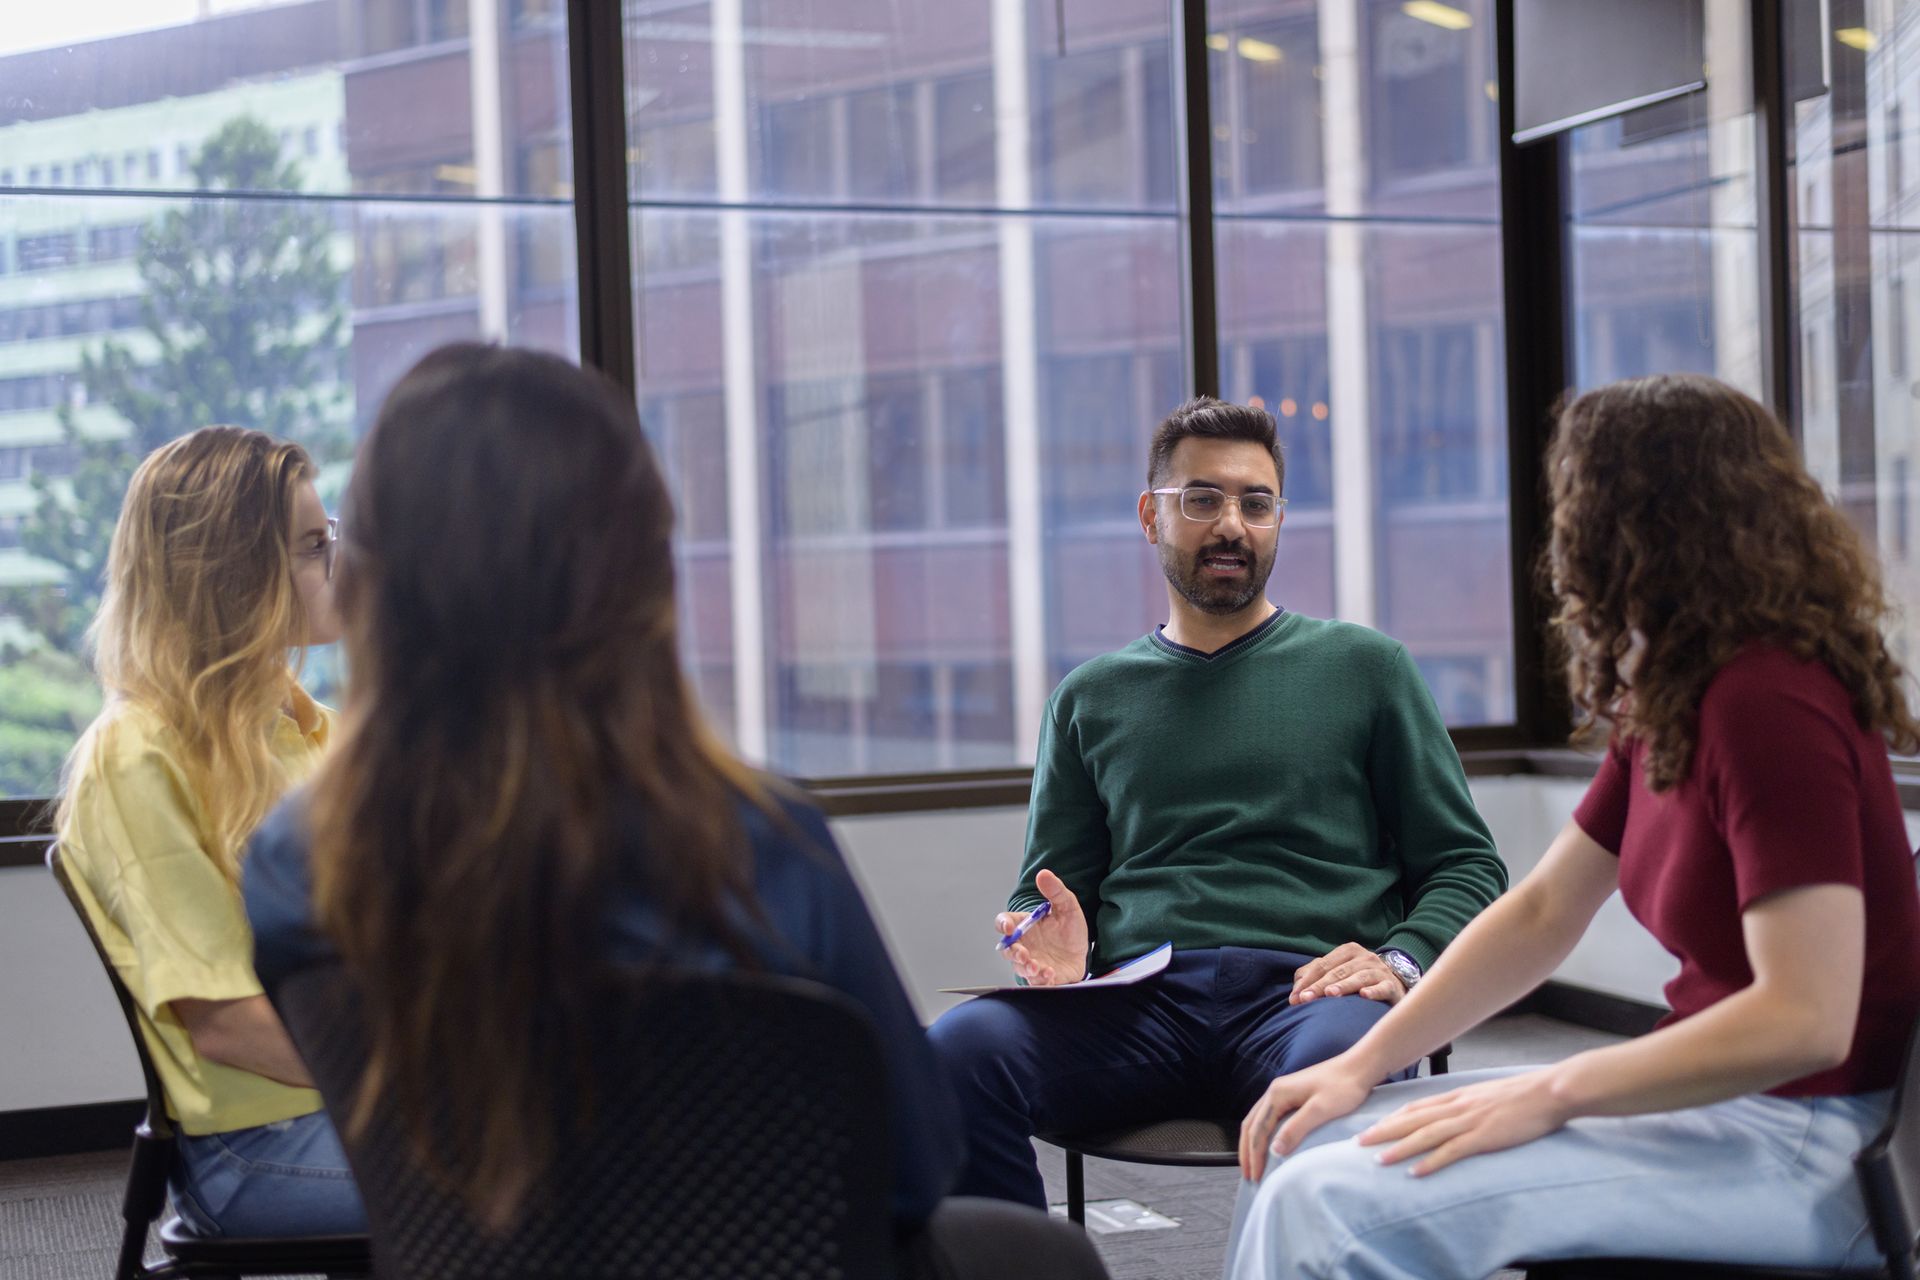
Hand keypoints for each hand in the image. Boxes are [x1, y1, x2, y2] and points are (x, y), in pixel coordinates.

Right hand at [996, 869, 1088, 985]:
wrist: (1084, 951)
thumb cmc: (1069, 929)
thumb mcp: (1067, 906)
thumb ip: (1055, 891)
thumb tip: (1043, 874)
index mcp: (1024, 926)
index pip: (1004, 923)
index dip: (1003, 924)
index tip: (1009, 926)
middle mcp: (1023, 946)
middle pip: (1008, 950)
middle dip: (1013, 953)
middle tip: (1022, 953)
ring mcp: (1032, 963)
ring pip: (1021, 969)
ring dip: (1026, 969)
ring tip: (1036, 967)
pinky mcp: (1044, 978)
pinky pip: (1038, 983)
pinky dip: (1041, 981)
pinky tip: (1049, 975)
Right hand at [1238, 1055, 1375, 1181]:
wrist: (1358, 1068)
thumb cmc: (1343, 1087)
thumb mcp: (1320, 1110)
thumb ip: (1296, 1129)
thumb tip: (1274, 1150)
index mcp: (1277, 1094)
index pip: (1258, 1130)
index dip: (1255, 1155)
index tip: (1256, 1176)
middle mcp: (1274, 1091)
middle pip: (1251, 1124)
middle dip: (1247, 1151)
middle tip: (1248, 1175)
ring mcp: (1282, 1092)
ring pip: (1257, 1120)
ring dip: (1252, 1143)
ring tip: (1252, 1163)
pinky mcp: (1291, 1095)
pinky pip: (1268, 1117)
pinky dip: (1262, 1134)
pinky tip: (1267, 1144)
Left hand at [1290, 942, 1405, 1005]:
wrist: (1397, 981)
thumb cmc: (1359, 977)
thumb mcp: (1339, 971)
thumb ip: (1316, 975)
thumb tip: (1296, 991)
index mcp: (1347, 951)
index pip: (1323, 965)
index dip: (1308, 980)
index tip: (1295, 998)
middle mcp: (1364, 957)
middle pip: (1338, 971)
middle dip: (1320, 985)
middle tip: (1306, 999)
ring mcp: (1379, 970)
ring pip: (1359, 977)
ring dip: (1344, 985)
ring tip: (1330, 994)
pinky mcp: (1392, 985)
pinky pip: (1383, 988)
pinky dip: (1373, 991)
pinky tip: (1364, 996)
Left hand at [1357, 1068, 1571, 1176]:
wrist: (1549, 1092)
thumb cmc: (1523, 1095)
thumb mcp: (1488, 1094)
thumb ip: (1469, 1104)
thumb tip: (1457, 1114)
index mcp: (1458, 1096)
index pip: (1417, 1106)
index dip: (1393, 1117)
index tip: (1374, 1126)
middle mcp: (1457, 1106)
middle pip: (1412, 1119)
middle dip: (1384, 1131)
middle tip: (1359, 1142)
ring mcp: (1469, 1121)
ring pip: (1425, 1135)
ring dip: (1400, 1148)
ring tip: (1379, 1160)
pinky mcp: (1484, 1136)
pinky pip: (1452, 1151)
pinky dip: (1431, 1162)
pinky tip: (1416, 1172)